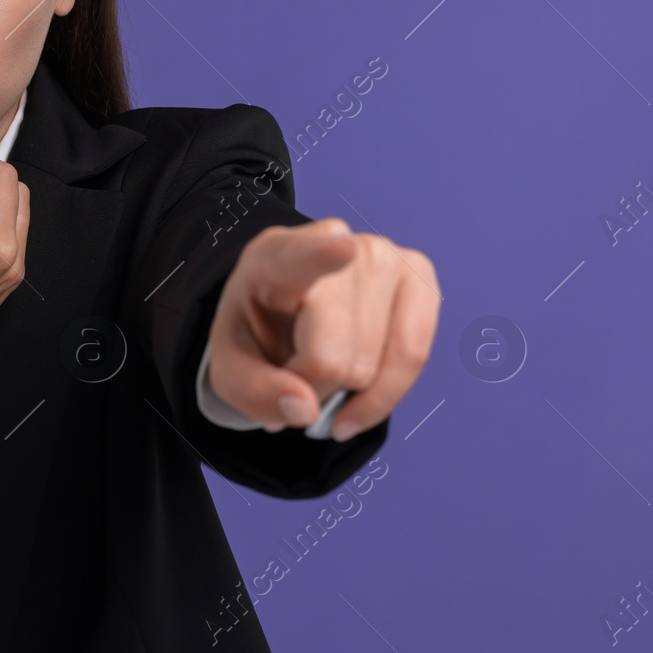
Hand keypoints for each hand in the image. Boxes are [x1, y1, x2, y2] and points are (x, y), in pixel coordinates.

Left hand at [204, 217, 438, 439]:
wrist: (286, 311)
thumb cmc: (259, 333)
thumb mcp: (231, 366)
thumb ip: (254, 391)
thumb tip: (306, 410)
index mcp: (275, 255)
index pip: (302, 256)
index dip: (323, 255)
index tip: (342, 249)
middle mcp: (337, 241)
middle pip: (334, 355)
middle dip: (312, 387)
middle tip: (294, 373)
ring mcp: (385, 256)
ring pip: (374, 365)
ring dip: (346, 391)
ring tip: (322, 368)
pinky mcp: (420, 279)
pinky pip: (414, 358)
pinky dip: (383, 395)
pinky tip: (357, 398)